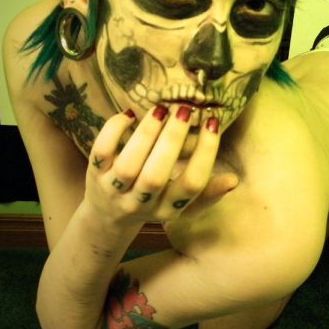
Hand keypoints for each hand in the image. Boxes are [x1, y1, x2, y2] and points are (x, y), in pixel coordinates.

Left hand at [84, 105, 235, 228]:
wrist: (107, 218)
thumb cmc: (153, 202)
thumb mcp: (181, 205)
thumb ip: (207, 193)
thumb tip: (234, 180)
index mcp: (168, 208)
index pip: (191, 185)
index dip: (205, 153)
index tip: (212, 123)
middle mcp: (140, 203)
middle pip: (156, 176)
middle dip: (172, 140)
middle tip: (184, 111)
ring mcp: (114, 190)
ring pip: (128, 164)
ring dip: (146, 134)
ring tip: (161, 109)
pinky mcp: (94, 175)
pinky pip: (101, 152)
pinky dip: (114, 131)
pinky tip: (129, 114)